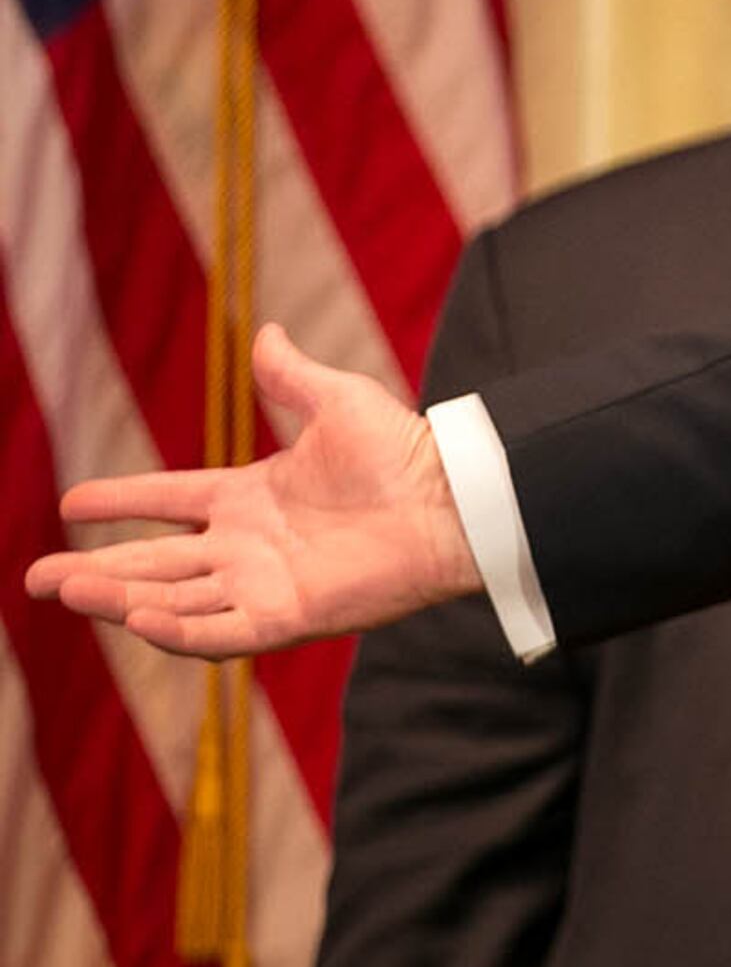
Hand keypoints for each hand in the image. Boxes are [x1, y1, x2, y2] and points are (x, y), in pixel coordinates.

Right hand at [22, 324, 481, 656]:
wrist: (452, 500)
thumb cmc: (402, 451)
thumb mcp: (337, 402)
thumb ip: (291, 376)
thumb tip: (267, 333)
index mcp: (251, 498)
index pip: (169, 502)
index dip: (121, 502)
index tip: (70, 504)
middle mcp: (247, 548)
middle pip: (153, 563)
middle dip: (93, 572)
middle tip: (36, 578)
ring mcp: (263, 585)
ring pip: (172, 600)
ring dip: (118, 598)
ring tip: (67, 589)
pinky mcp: (287, 618)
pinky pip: (219, 632)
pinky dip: (177, 629)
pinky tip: (136, 615)